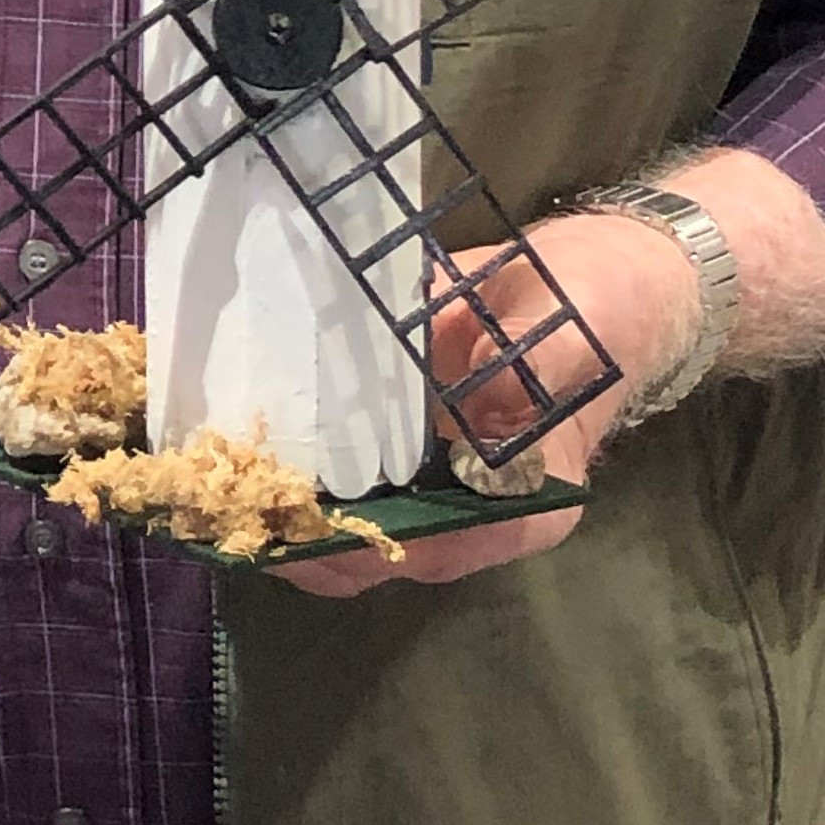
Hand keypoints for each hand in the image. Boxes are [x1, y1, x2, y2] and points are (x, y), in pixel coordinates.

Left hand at [275, 209, 699, 597]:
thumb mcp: (575, 334)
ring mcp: (438, 472)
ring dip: (290, 508)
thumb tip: (481, 396)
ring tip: (219, 482)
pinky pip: (346, 462)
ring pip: (355, 517)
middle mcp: (477, 503)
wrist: (605, 275)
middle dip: (307, 538)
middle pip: (383, 548)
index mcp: (526, 501)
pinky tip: (240, 435)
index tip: (303, 533)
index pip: (439, 550)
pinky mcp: (406, 434)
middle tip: (233, 506)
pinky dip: (297, 459)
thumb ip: (533, 370)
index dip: (368, 549)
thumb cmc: (599, 312)